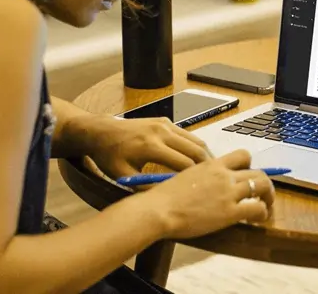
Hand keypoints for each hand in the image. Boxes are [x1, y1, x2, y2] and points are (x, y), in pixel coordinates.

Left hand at [82, 117, 212, 179]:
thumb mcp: (123, 176)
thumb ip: (146, 186)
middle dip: (207, 166)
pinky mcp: (165, 120)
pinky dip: (195, 146)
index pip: (183, 164)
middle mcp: (161, 132)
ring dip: (204, 155)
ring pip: (195, 140)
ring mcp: (165, 123)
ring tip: (209, 171)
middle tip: (215, 181)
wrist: (101, 131)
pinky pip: (187, 135)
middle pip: (195, 149)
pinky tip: (196, 159)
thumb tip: (169, 197)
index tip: (203, 190)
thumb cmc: (109, 156)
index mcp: (150, 146)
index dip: (195, 178)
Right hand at [147, 149, 275, 238]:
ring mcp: (228, 192)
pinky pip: (257, 208)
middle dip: (264, 183)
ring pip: (263, 186)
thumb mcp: (184, 176)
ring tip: (265, 207)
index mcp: (212, 164)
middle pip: (257, 172)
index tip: (246, 176)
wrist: (158, 210)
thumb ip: (200, 176)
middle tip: (262, 195)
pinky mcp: (230, 212)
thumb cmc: (163, 197)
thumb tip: (204, 184)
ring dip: (268, 197)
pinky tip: (257, 220)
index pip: (242, 155)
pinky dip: (262, 213)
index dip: (249, 166)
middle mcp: (224, 175)